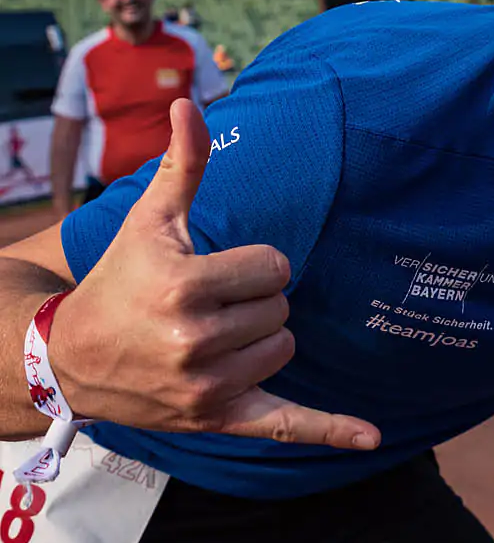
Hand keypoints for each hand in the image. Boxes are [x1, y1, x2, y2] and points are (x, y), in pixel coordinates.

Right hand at [50, 100, 379, 451]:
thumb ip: (184, 166)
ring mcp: (207, 387)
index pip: (273, 267)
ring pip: (284, 349)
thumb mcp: (149, 221)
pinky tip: (372, 438)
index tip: (214, 273)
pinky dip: (331, 429)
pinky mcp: (218, 419)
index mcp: (184, 286)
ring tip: (210, 338)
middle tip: (206, 308)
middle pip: (280, 309)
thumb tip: (191, 103)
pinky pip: (287, 425)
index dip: (250, 265)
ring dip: (261, 341)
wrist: (72, 360)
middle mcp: (195, 340)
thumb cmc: (120, 281)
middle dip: (252, 303)